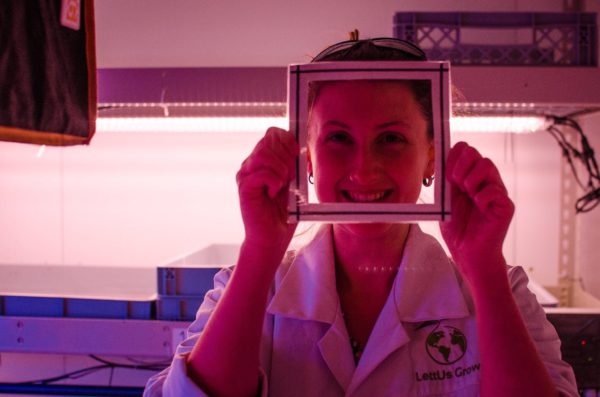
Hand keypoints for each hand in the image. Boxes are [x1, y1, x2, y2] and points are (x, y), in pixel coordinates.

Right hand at [236, 127, 298, 257]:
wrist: (273, 237)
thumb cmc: (283, 213)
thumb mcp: (293, 183)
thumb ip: (292, 164)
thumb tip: (298, 145)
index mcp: (262, 160)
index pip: (272, 133)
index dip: (287, 140)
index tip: (297, 154)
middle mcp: (251, 164)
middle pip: (268, 140)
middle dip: (286, 156)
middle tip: (290, 177)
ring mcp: (245, 175)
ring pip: (264, 154)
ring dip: (280, 168)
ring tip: (283, 184)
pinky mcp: (244, 187)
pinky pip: (262, 173)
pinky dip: (274, 181)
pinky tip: (274, 193)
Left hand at [440, 142, 514, 286]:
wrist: (466, 253)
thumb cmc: (457, 229)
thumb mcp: (445, 200)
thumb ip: (445, 180)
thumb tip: (442, 157)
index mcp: (470, 178)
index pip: (465, 150)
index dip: (454, 155)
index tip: (445, 173)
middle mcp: (485, 181)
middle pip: (476, 153)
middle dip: (461, 166)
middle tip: (456, 184)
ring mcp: (497, 192)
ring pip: (487, 165)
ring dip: (471, 178)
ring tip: (467, 195)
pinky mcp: (505, 205)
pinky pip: (494, 190)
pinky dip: (482, 197)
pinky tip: (479, 207)